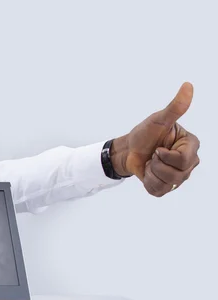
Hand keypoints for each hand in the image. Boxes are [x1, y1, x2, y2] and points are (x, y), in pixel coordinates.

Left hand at [111, 82, 199, 196]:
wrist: (129, 149)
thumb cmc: (145, 133)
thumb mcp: (159, 120)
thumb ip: (175, 107)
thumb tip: (188, 86)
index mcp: (191, 145)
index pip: (184, 160)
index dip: (166, 156)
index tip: (157, 148)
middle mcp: (189, 162)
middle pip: (177, 174)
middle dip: (157, 164)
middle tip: (153, 155)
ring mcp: (179, 176)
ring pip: (168, 183)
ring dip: (152, 173)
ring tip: (150, 163)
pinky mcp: (167, 186)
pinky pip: (158, 191)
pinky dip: (148, 182)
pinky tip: (148, 172)